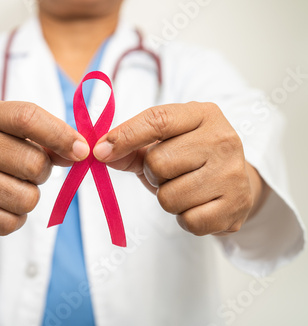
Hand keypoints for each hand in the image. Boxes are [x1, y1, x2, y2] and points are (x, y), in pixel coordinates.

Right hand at [0, 100, 89, 234]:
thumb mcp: (18, 131)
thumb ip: (50, 138)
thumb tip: (78, 153)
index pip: (28, 118)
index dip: (61, 135)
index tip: (81, 151)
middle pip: (34, 164)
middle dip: (43, 173)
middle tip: (29, 171)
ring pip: (27, 199)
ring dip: (30, 197)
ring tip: (13, 186)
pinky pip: (11, 223)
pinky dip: (16, 218)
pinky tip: (3, 204)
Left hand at [93, 101, 264, 235]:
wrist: (236, 182)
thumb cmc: (190, 159)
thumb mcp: (162, 144)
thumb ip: (130, 147)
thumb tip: (100, 152)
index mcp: (203, 114)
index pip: (157, 120)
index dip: (125, 136)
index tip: (100, 151)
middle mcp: (223, 139)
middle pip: (157, 164)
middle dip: (153, 175)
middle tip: (170, 174)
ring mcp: (233, 173)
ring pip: (169, 197)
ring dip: (167, 199)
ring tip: (185, 189)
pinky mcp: (237, 206)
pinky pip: (188, 221)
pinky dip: (185, 219)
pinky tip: (198, 206)